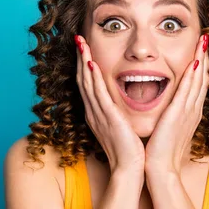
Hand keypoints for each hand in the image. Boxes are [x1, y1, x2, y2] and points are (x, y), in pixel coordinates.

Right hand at [75, 35, 145, 176]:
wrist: (129, 170)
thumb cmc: (129, 150)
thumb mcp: (121, 127)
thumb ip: (118, 113)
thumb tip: (122, 102)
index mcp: (97, 113)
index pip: (88, 84)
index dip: (84, 64)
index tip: (84, 47)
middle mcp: (93, 112)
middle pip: (83, 79)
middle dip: (80, 57)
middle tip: (78, 38)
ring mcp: (98, 114)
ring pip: (87, 82)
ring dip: (83, 61)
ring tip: (81, 42)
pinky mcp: (107, 118)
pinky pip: (98, 94)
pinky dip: (93, 78)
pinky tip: (91, 63)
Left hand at [144, 34, 208, 175]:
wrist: (160, 169)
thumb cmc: (161, 152)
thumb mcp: (168, 129)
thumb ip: (170, 116)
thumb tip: (167, 108)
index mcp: (189, 113)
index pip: (197, 84)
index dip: (200, 66)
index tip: (200, 50)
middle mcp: (192, 110)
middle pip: (202, 78)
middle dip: (204, 57)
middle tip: (205, 38)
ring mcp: (188, 111)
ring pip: (198, 80)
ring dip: (201, 59)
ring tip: (203, 42)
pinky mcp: (179, 114)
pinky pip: (189, 90)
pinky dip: (193, 74)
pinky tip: (195, 60)